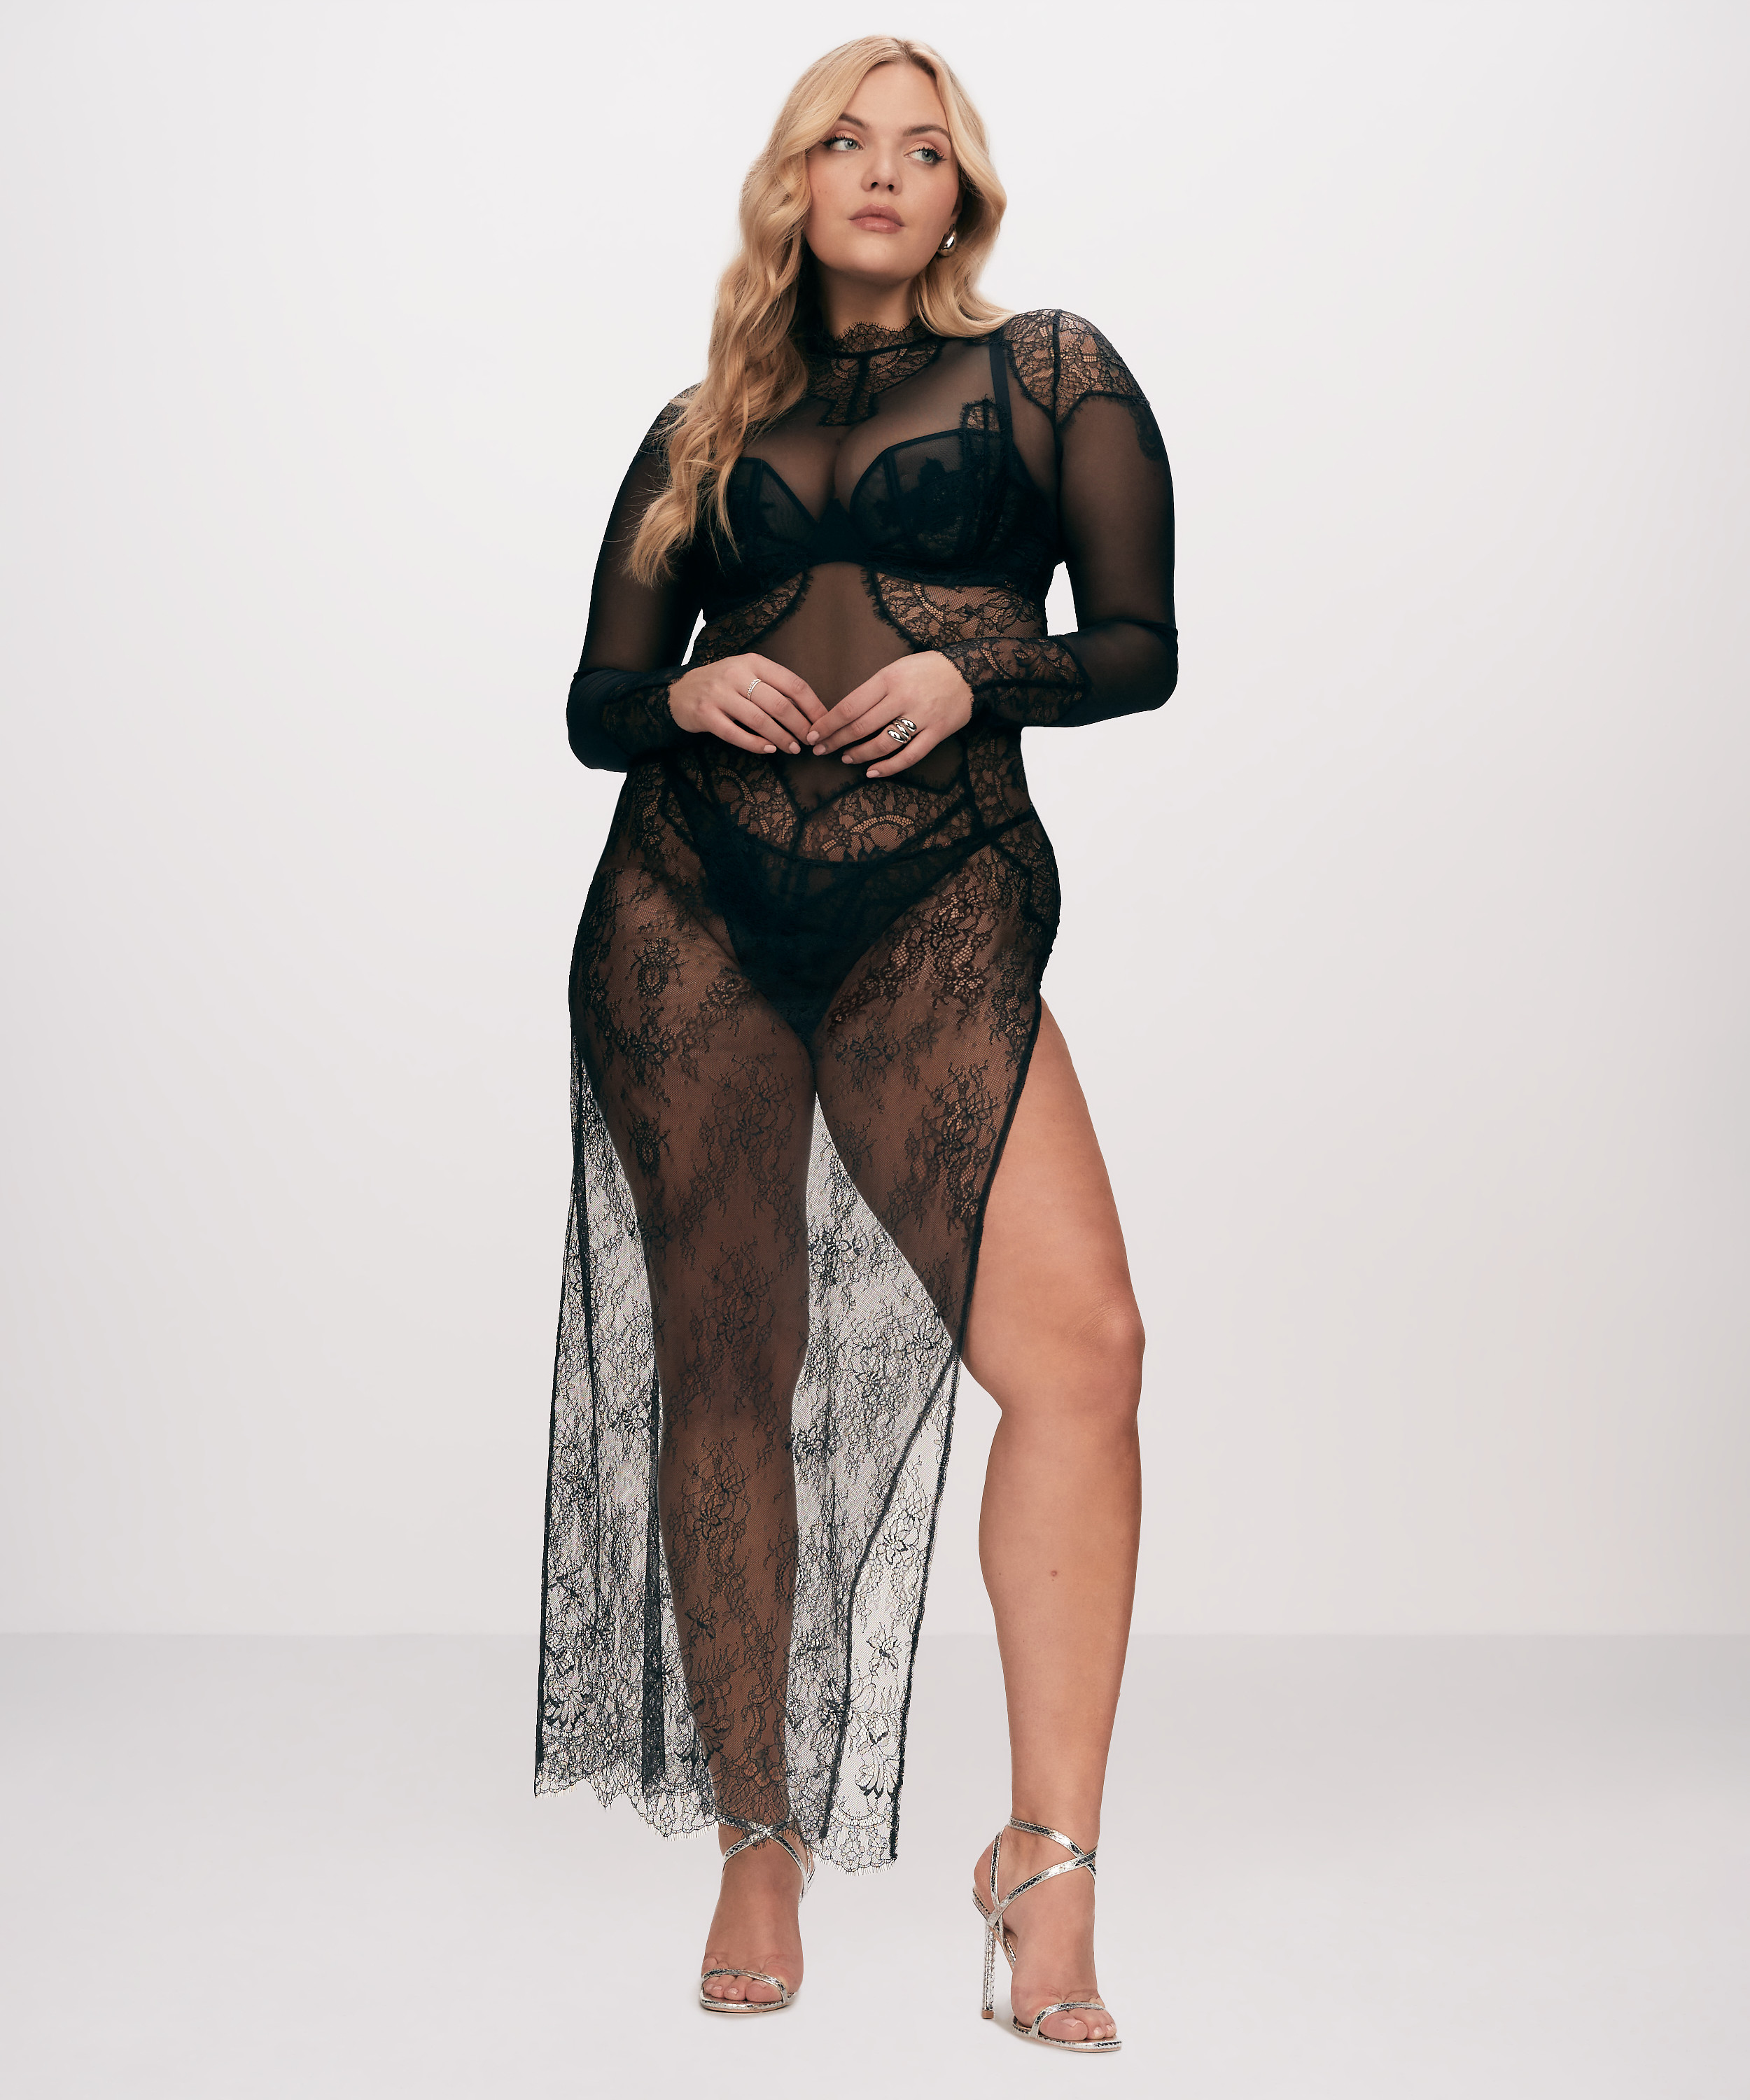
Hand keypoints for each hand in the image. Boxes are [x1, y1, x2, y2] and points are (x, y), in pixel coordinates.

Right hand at [668, 655, 824, 755]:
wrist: (680, 691)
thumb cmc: (724, 685)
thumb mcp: (748, 674)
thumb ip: (773, 687)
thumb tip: (808, 711)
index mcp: (753, 662)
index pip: (792, 684)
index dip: (812, 706)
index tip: (823, 723)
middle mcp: (736, 674)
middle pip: (779, 704)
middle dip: (799, 726)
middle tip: (810, 741)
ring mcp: (718, 694)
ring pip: (759, 720)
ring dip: (781, 738)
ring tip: (793, 749)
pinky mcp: (705, 714)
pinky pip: (735, 734)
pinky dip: (755, 744)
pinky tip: (769, 750)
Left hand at [806, 652, 974, 775]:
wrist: (969, 671)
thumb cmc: (926, 669)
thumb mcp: (895, 668)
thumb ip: (873, 690)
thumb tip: (845, 715)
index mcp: (888, 679)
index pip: (849, 707)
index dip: (828, 725)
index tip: (813, 735)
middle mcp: (902, 698)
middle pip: (860, 727)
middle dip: (836, 741)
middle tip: (821, 751)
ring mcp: (921, 717)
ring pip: (883, 744)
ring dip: (860, 755)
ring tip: (846, 758)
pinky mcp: (937, 732)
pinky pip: (910, 755)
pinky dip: (889, 767)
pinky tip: (872, 772)